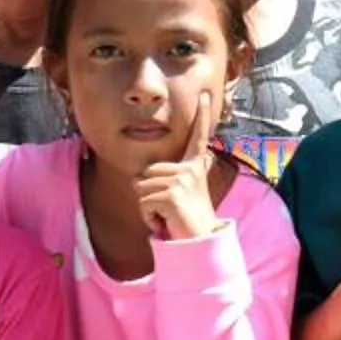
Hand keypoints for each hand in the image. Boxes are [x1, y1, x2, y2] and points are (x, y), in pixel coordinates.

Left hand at [129, 93, 223, 242]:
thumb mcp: (177, 195)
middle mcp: (190, 169)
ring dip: (148, 208)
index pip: (198, 137)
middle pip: (147, 172)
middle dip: (148, 194)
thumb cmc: (186, 222)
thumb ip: (162, 181)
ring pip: (141, 188)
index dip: (202, 115)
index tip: (205, 95)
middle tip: (169, 210)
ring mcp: (182, 180)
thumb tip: (135, 179)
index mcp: (194, 167)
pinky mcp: (172, 193)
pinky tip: (167, 222)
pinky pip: (143, 202)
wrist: (200, 244)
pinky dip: (149, 217)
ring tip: (169, 216)